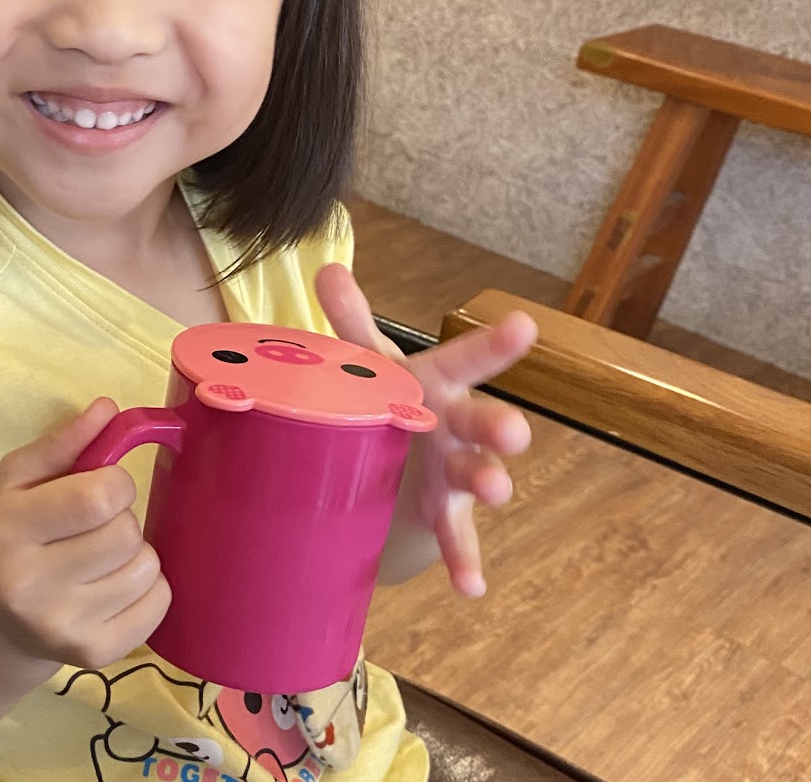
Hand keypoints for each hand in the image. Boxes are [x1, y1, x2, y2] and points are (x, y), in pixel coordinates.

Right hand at [0, 398, 171, 669]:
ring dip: (136, 555)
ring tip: (103, 560)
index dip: (115, 484)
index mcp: (9, 530)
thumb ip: (64, 441)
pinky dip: (148, 590)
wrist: (2, 621)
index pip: (98, 497)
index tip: (102, 490)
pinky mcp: (95, 656)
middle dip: (122, 521)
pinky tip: (114, 589)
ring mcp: (63, 627)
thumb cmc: (20, 535)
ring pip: (147, 568)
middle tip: (96, 530)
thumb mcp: (22, 481)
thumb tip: (108, 409)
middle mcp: (29, 585)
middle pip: (127, 533)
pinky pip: (159, 604)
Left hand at [316, 264, 537, 596]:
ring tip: (499, 490)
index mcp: (436, 382)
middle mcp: (456, 424)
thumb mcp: (373, 363)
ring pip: (478, 475)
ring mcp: (455, 472)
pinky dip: (465, 560)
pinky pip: (457, 537)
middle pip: (483, 420)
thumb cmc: (392, 401)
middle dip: (500, 425)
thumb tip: (328, 267)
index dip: (493, 345)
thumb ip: (354, 320)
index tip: (525, 325)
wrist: (398, 463)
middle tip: (516, 433)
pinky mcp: (443, 513)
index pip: (464, 359)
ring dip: (491, 481)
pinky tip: (470, 587)